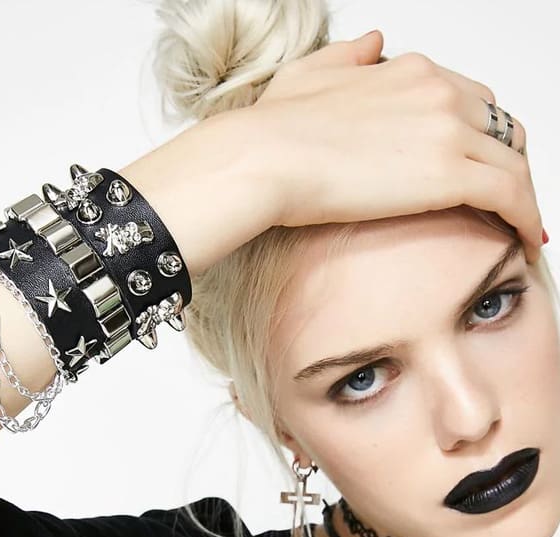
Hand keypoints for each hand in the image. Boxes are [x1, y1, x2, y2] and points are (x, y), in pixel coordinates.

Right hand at [248, 31, 541, 263]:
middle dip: (508, 166)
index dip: (484, 140)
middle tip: (504, 204)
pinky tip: (526, 242)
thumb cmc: (273, 130)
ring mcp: (449, 130)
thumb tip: (374, 39)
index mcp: (412, 71)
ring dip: (524, 198)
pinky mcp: (450, 174)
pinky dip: (527, 219)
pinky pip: (512, 195)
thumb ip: (347, 56)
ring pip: (516, 164)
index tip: (481, 169)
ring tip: (522, 231)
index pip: (475, 102)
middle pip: (503, 130)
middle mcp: (440, 92)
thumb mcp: (310, 74)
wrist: (263, 159)